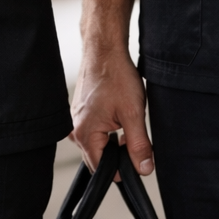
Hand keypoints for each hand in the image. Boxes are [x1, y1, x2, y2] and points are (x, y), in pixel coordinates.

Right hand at [72, 42, 153, 175]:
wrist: (104, 49)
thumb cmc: (115, 75)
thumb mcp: (133, 113)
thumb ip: (138, 145)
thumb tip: (144, 169)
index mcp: (84, 134)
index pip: (103, 169)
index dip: (123, 166)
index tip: (136, 152)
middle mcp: (75, 130)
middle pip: (99, 158)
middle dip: (118, 152)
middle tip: (131, 131)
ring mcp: (76, 120)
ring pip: (98, 144)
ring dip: (113, 139)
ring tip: (124, 118)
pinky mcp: (80, 112)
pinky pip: (94, 131)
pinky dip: (107, 128)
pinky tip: (116, 112)